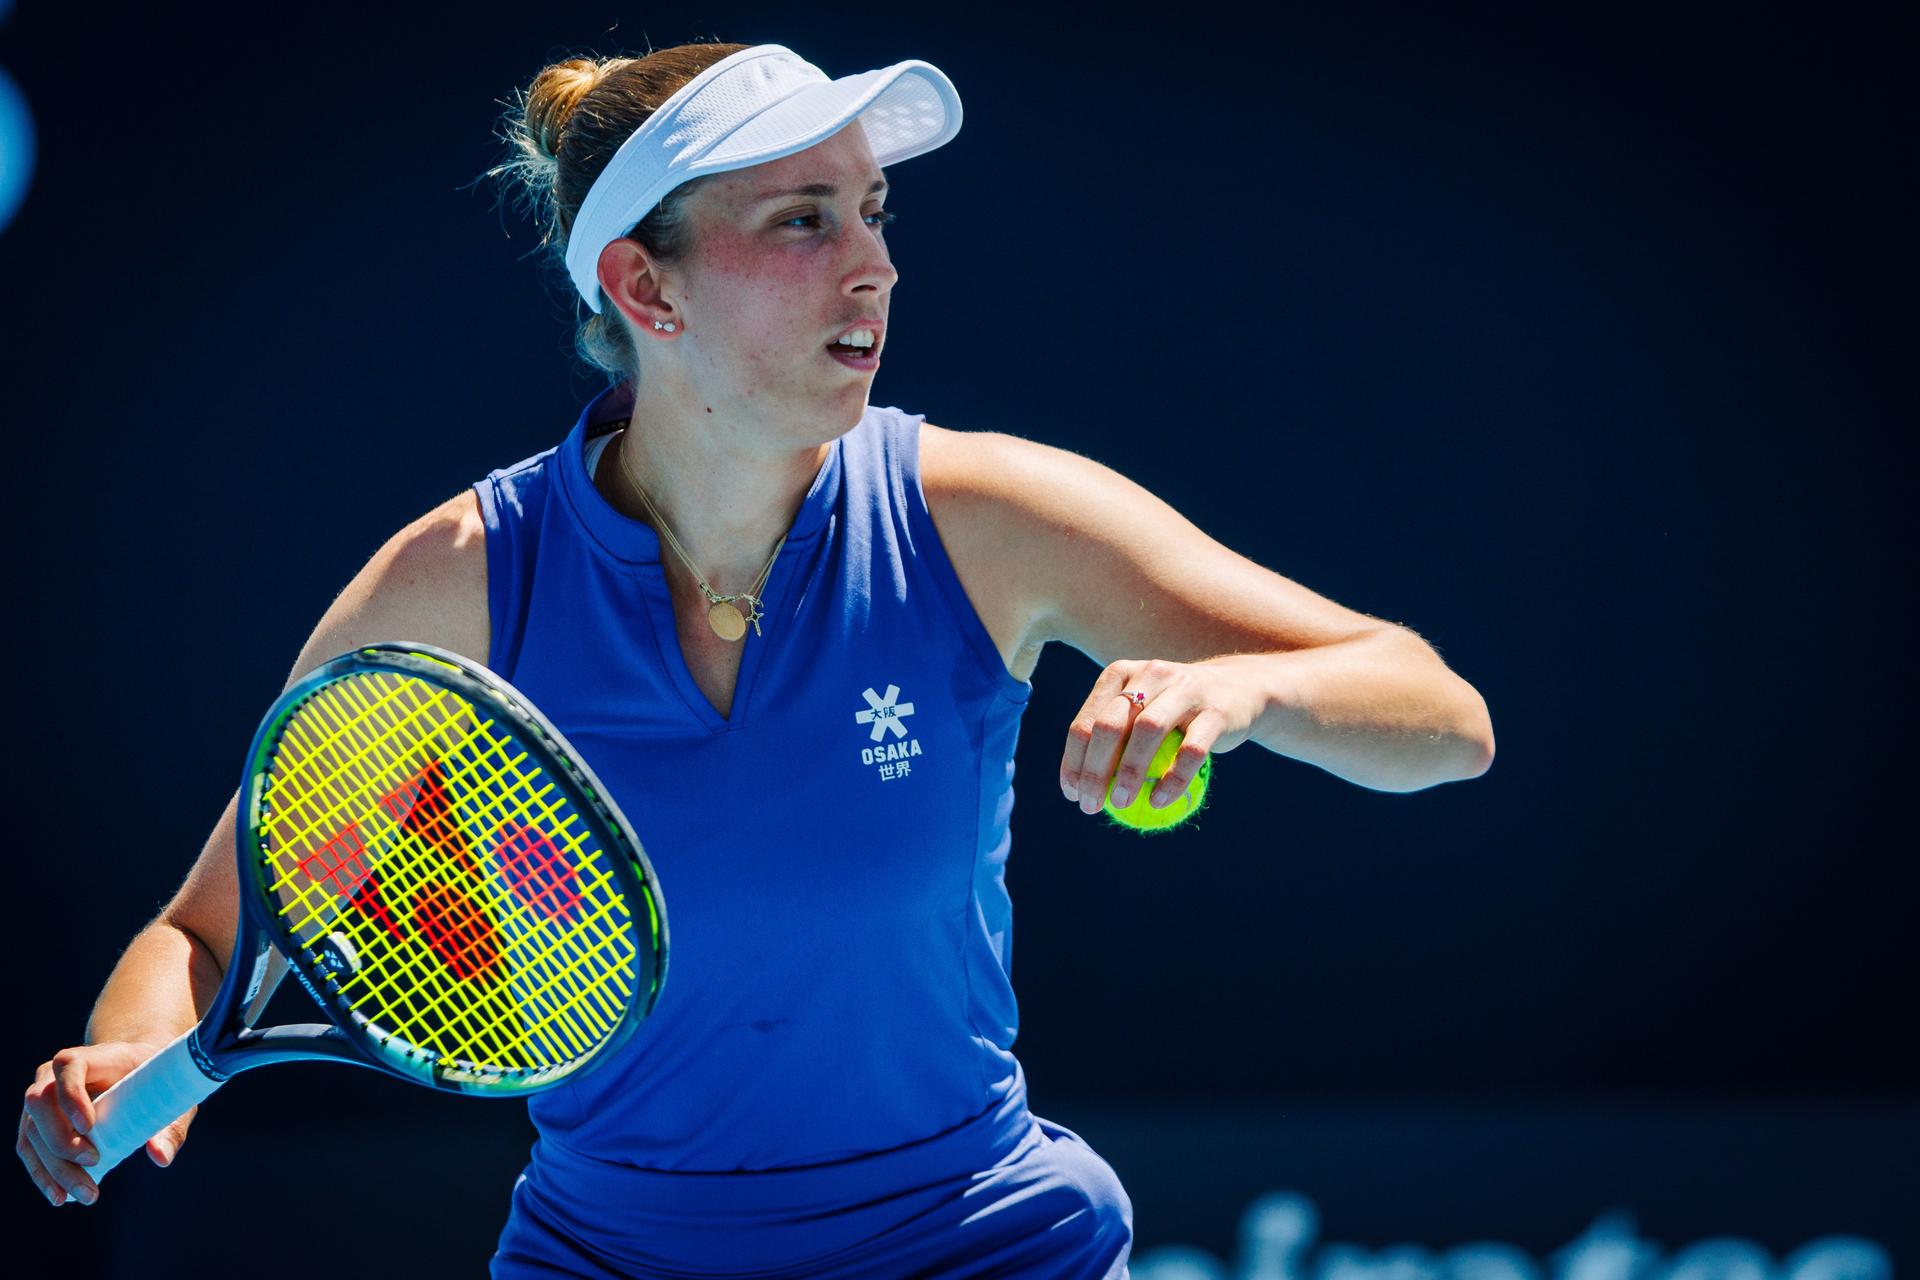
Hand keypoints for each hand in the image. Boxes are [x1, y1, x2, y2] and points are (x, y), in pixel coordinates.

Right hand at [18, 1041, 194, 1206]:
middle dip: (61, 1140)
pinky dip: (43, 1175)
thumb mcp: (171, 1098)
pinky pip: (30, 1149)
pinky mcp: (37, 1124)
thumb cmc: (157, 1083)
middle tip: (94, 1163)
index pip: (67, 1065)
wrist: (137, 1073)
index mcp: (94, 1057)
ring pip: (32, 1132)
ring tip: (85, 1194)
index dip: (70, 1094)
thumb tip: (160, 1157)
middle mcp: (56, 1075)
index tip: (89, 1125)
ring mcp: (42, 1099)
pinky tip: (60, 1197)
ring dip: (54, 1168)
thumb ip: (170, 1126)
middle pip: (40, 1103)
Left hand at [1060, 657, 1261, 814]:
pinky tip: (1158, 801)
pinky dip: (1173, 779)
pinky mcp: (1216, 711)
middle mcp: (1150, 675)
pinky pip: (1191, 750)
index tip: (1071, 794)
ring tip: (1120, 804)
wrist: (1239, 690)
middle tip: (1090, 805)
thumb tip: (1076, 787)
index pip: (1086, 721)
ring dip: (1129, 772)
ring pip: (1148, 730)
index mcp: (1121, 675)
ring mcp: (1185, 690)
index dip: (1073, 761)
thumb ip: (1110, 739)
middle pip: (1110, 725)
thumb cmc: (1175, 711)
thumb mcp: (1139, 712)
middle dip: (1093, 770)